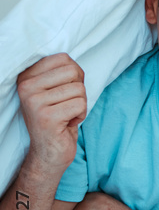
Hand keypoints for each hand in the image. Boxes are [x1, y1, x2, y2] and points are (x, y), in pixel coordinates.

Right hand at [16, 54, 86, 176]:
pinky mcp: (47, 117)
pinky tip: (67, 123)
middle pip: (73, 72)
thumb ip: (61, 74)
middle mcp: (26, 87)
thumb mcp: (55, 90)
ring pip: (79, 90)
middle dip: (79, 90)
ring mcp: (34, 102)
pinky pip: (80, 105)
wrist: (49, 151)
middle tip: (67, 104)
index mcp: (27, 77)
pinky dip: (81, 115)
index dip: (75, 75)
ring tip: (66, 115)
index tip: (65, 91)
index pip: (63, 58)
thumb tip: (75, 64)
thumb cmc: (58, 117)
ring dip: (81, 105)